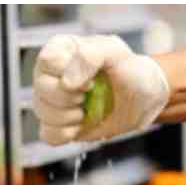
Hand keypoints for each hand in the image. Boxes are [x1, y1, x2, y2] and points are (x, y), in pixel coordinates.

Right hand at [33, 35, 169, 144]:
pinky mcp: (60, 123)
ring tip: (86, 110)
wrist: (144, 98)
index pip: (46, 61)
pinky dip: (64, 134)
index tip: (92, 79)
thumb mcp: (116, 51)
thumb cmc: (130, 69)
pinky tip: (81, 125)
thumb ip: (90, 56)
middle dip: (68, 97)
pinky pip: (47, 134)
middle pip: (41, 88)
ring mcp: (53, 99)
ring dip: (68, 116)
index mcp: (61, 50)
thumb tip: (66, 82)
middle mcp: (51, 73)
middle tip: (89, 95)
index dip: (68, 74)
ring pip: (41, 112)